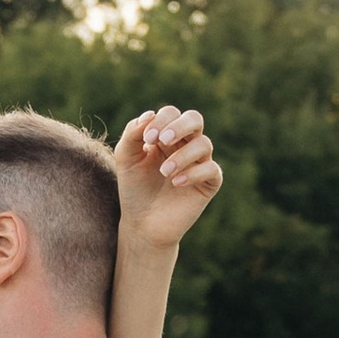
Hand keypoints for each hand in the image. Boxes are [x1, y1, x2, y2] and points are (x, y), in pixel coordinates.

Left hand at [113, 103, 221, 248]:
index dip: (161, 120)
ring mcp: (199, 163)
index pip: (171, 113)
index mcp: (167, 136)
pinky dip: (194, 173)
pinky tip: (176, 183)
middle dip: (180, 126)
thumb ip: (132, 134)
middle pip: (195, 119)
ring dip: (182, 155)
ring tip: (165, 172)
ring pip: (204, 144)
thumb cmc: (135, 189)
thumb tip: (149, 114)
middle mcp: (186, 145)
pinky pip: (212, 169)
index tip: (148, 139)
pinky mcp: (208, 183)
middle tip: (163, 140)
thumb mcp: (126, 158)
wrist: (142, 223)